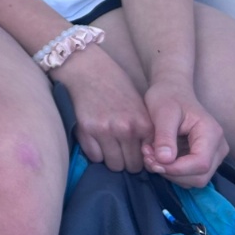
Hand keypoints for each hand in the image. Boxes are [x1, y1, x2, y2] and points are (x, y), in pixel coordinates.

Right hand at [51, 45, 153, 172]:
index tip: (134, 151)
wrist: (87, 68)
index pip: (148, 158)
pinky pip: (94, 157)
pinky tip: (95, 139)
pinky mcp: (85, 131)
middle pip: (131, 166)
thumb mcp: (138, 105)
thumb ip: (143, 129)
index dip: (142, 157)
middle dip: (126, 160)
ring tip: (107, 144)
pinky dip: (95, 152)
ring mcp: (104, 131)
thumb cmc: (115, 84)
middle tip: (120, 149)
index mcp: (143, 123)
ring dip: (111, 158)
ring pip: (113, 165)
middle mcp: (125, 129)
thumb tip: (147, 154)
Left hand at [142, 78, 227, 187]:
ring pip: (194, 180)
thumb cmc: (168, 98)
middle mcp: (218, 147)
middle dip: (171, 173)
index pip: (200, 163)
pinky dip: (172, 172)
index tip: (153, 161)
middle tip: (147, 157)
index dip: (176, 169)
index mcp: (212, 133)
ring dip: (170, 174)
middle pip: (200, 177)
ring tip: (149, 154)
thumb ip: (164, 136)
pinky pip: (190, 175)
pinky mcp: (203, 159)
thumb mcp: (162, 112)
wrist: (173, 91)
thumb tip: (165, 160)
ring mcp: (213, 155)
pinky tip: (157, 157)